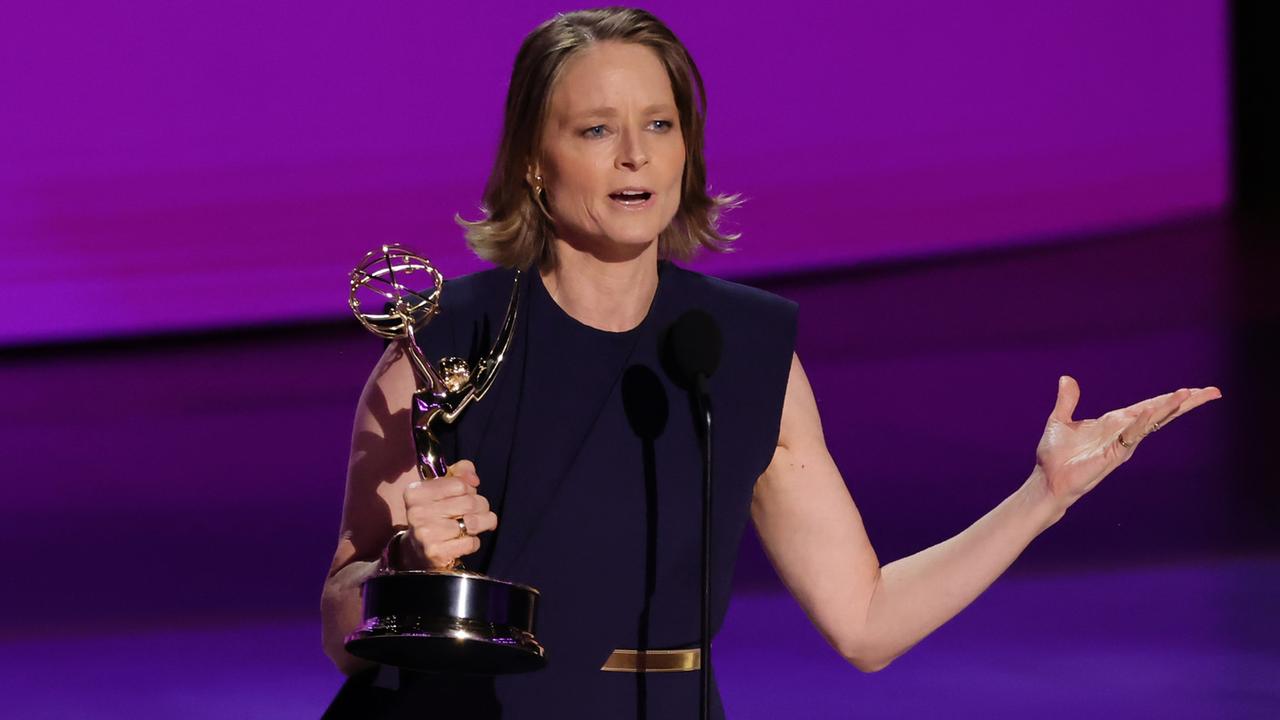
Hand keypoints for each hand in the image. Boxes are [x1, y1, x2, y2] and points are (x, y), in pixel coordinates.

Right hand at [402, 460, 497, 569]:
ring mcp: (426, 534)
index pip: (460, 484)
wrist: (418, 550)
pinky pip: (471, 543)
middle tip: (477, 511)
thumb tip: (474, 479)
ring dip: (484, 523)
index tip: (466, 495)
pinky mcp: (437, 553)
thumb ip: (460, 471)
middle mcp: (418, 512)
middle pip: (470, 502)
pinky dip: (474, 542)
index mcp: (416, 492)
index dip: (469, 490)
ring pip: (474, 523)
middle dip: (481, 506)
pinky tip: (464, 540)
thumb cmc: (435, 512)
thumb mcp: (442, 486)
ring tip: (480, 524)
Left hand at [1033, 376, 1221, 514]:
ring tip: (1189, 394)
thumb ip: (1067, 401)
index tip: (1194, 389)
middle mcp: (1123, 432)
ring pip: (1151, 422)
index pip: (1149, 406)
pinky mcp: (1113, 455)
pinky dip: (1139, 423)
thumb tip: (1066, 379)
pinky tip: (1149, 412)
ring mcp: (1121, 444)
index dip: (1170, 398)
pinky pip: (1129, 436)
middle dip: (1185, 402)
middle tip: (1212, 391)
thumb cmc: (1055, 455)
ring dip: (1169, 408)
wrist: (1047, 479)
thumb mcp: (1060, 420)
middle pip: (1160, 412)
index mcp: (1115, 422)